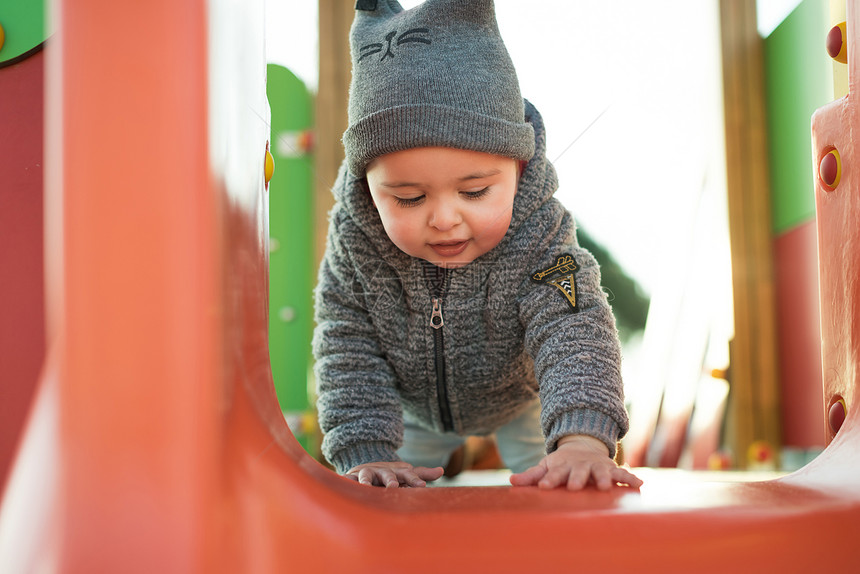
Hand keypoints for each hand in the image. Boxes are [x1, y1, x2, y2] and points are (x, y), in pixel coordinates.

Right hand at [345, 461, 444, 487]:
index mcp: (397, 472)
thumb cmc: (389, 475)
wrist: (364, 467)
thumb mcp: (404, 474)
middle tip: (394, 486)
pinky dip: (346, 483)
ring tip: (366, 487)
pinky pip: (348, 481)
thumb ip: (422, 474)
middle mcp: (382, 471)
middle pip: (388, 474)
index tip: (422, 485)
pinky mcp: (352, 477)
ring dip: (367, 481)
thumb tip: (442, 470)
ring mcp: (367, 473)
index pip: (408, 474)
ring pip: (366, 476)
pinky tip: (345, 487)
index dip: (414, 479)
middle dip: (391, 479)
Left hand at [509, 435, 642, 490]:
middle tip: (574, 487)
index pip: (553, 474)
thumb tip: (511, 482)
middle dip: (576, 478)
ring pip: (600, 472)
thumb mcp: (546, 466)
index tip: (544, 487)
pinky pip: (622, 473)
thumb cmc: (562, 464)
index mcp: (562, 466)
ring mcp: (596, 466)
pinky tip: (639, 484)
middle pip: (578, 472)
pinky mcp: (611, 469)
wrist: (583, 447)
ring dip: (602, 478)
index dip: (548, 480)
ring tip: (604, 486)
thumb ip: (532, 476)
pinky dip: (630, 478)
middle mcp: (580, 466)